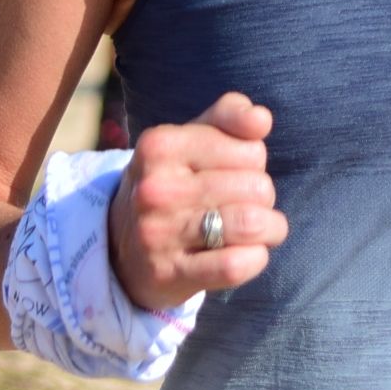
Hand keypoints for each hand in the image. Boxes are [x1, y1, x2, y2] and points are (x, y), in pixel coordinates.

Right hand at [106, 91, 285, 313]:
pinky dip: (256, 259)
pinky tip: (248, 254)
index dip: (255, 162)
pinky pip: (236, 265)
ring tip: (260, 230)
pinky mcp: (169, 273)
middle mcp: (155, 188)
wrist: (120, 245)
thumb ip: (229, 116)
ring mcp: (159, 233)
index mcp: (161, 145)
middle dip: (262, 197)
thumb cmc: (172, 183)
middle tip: (243, 204)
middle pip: (257, 187)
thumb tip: (260, 119)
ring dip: (270, 229)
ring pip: (252, 224)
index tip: (235, 171)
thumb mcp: (190, 140)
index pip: (252, 150)